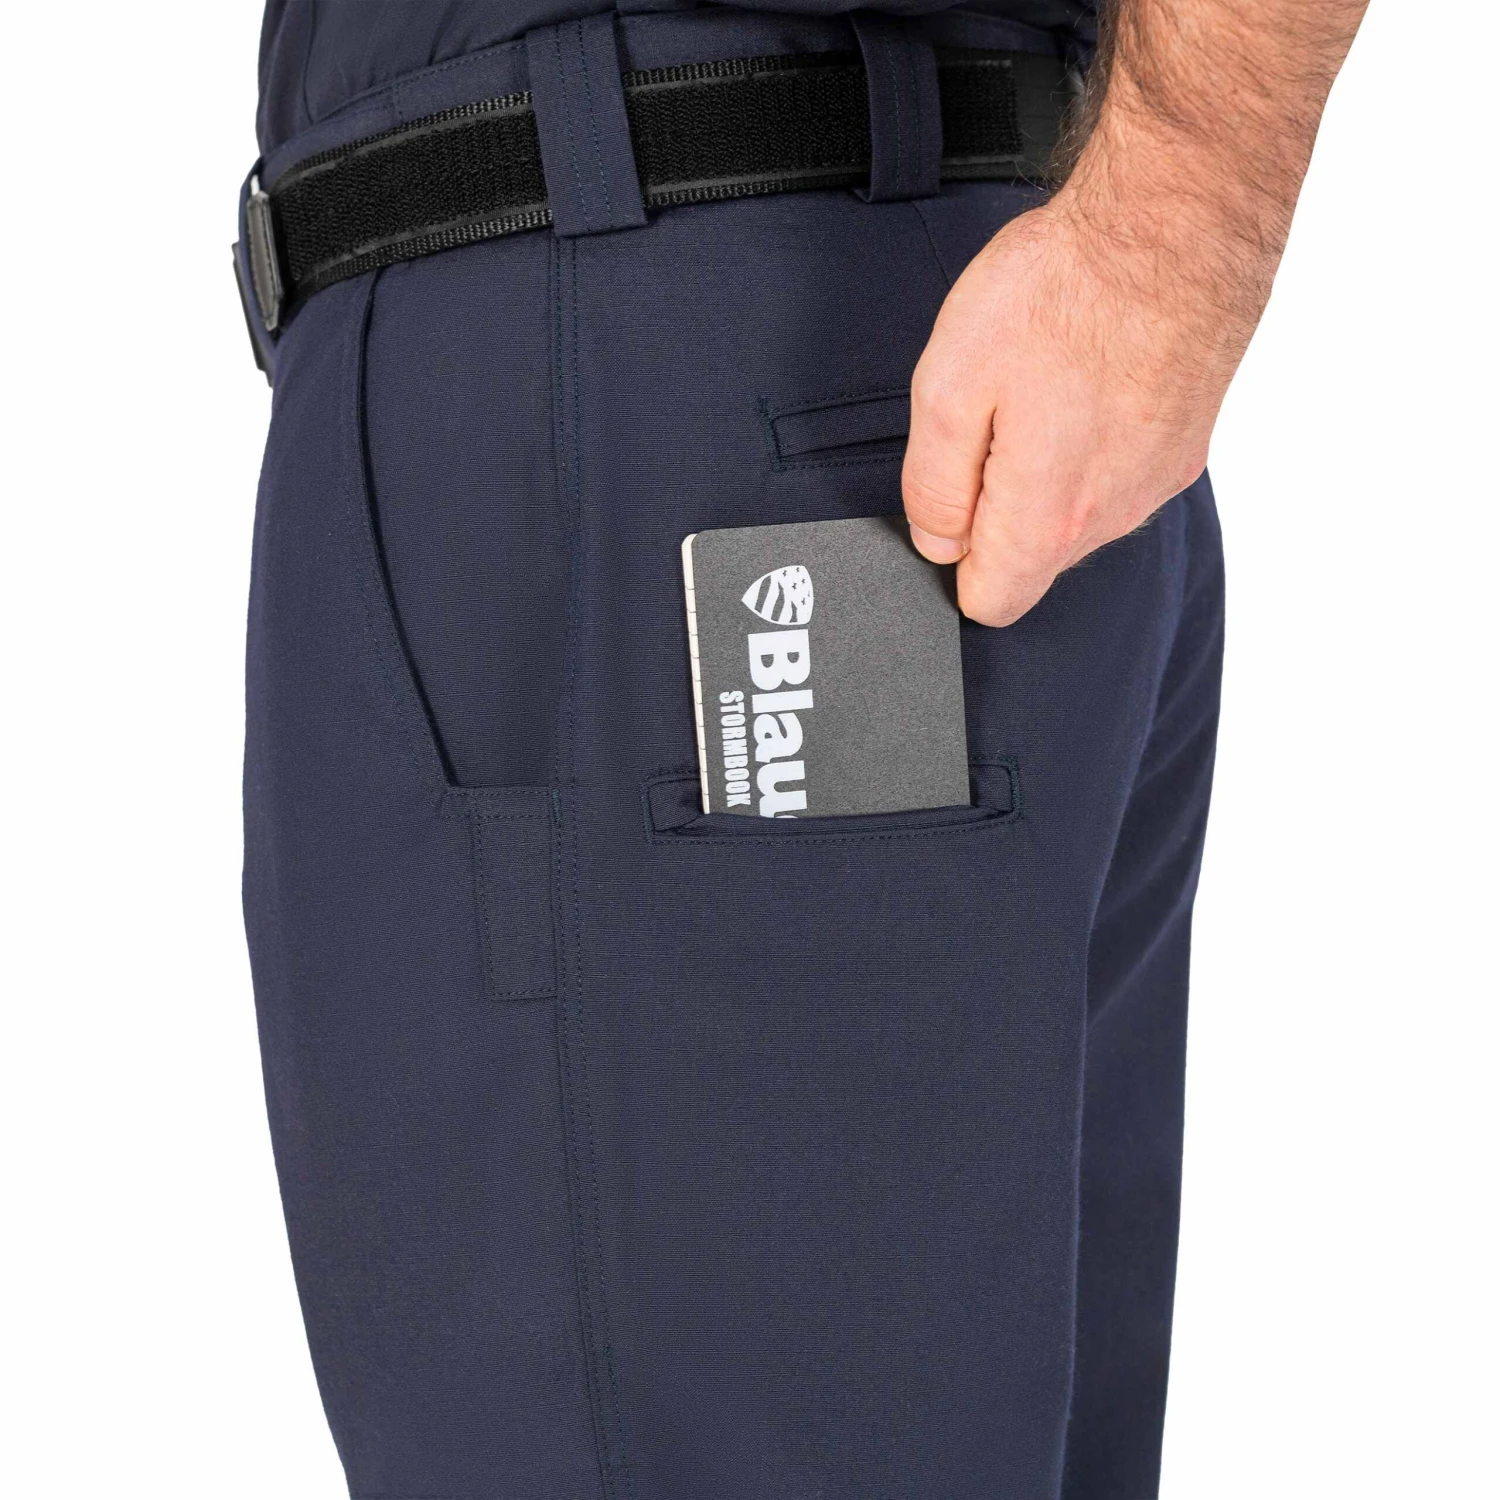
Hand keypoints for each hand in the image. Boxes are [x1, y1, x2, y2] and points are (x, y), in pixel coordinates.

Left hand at [901, 0, 1367, 625]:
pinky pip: (1119, 474)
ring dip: (1048, 473)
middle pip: (1036, 561)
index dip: (957, 558)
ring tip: (1042, 384)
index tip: (952, 496)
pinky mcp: (1185, 442)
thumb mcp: (950, 384)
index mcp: (1051, 516)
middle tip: (992, 417)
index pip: (993, 602)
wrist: (1177, 215)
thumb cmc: (1064, 288)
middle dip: (999, 512)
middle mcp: (1114, 515)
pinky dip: (1094, 442)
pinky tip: (1085, 374)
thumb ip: (933, 484)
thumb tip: (936, 540)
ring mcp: (1158, 479)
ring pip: (1079, 516)